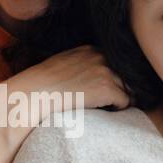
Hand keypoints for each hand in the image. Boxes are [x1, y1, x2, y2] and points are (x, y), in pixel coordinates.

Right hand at [7, 45, 129, 113]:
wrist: (35, 93)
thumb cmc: (44, 84)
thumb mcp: (64, 63)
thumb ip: (82, 64)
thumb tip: (93, 77)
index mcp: (91, 49)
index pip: (116, 64)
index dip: (114, 78)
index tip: (107, 91)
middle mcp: (101, 57)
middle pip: (125, 75)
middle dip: (121, 88)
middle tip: (112, 102)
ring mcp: (105, 72)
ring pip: (127, 88)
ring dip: (121, 99)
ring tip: (110, 109)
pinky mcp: (107, 88)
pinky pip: (125, 100)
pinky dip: (119, 108)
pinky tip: (107, 112)